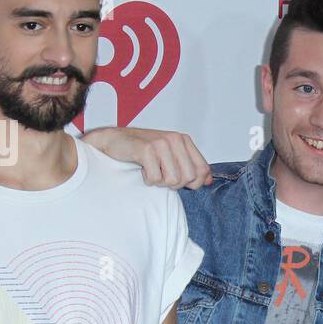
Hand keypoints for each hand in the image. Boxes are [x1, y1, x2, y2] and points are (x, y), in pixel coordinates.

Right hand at [82, 127, 211, 188]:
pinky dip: (148, 179)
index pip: (202, 171)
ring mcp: (161, 143)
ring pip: (173, 180)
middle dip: (174, 183)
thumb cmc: (142, 150)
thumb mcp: (170, 156)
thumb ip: (190, 166)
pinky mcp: (147, 149)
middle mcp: (175, 139)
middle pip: (188, 178)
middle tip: (160, 174)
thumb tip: (208, 180)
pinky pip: (156, 178)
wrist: (114, 141)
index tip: (177, 180)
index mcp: (184, 140)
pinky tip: (142, 169)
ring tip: (151, 170)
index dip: (193, 183)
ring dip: (160, 181)